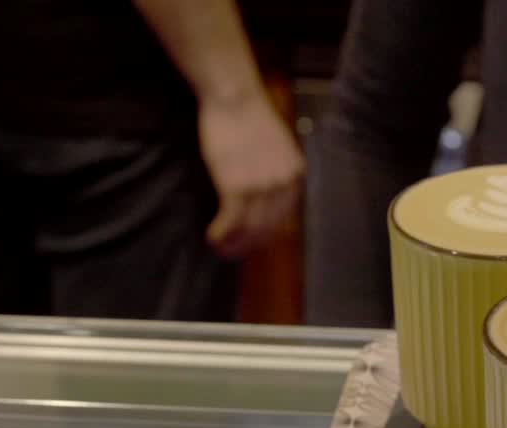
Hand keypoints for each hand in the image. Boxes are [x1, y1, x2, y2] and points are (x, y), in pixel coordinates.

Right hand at [198, 91, 304, 258]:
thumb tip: (263, 196)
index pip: (283, 216)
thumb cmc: (247, 116)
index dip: (264, 234)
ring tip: (219, 247)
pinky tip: (212, 236)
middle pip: (267, 227)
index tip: (250, 241)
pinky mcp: (238, 187)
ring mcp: (262, 187)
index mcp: (294, 174)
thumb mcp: (274, 146)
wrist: (234, 96)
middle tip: (231, 252)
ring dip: (232, 243)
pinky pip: (231, 221)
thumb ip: (273, 171)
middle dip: (248, 244)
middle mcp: (283, 184)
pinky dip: (221, 233)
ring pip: (248, 229)